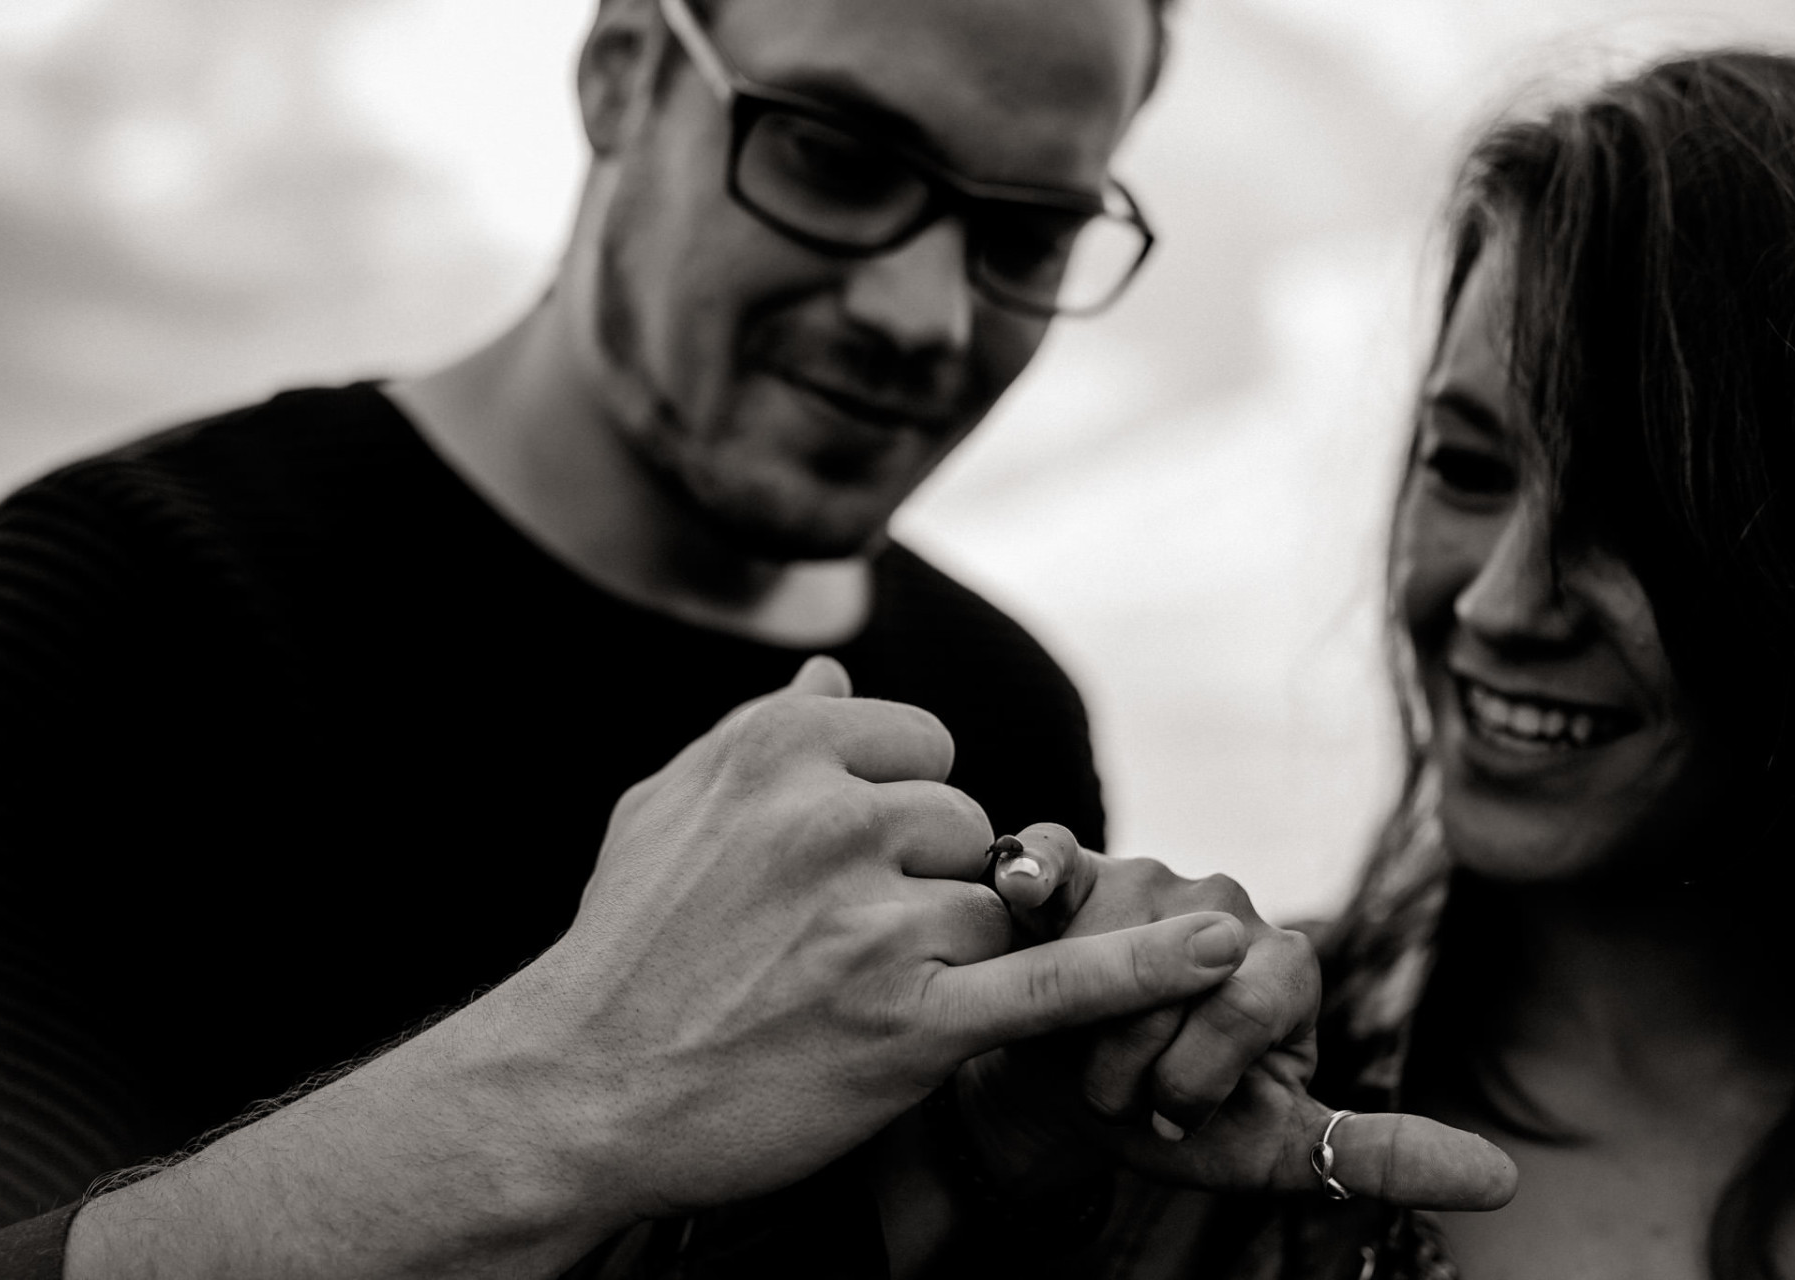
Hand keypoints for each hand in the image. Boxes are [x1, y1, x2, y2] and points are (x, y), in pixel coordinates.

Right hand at [526, 662, 1257, 1221]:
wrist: (575, 1091)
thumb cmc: (624, 947)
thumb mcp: (667, 806)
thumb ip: (762, 729)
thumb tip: (835, 671)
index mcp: (779, 747)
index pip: (922, 747)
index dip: (898, 811)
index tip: (852, 866)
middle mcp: (831, 819)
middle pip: (969, 827)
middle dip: (931, 884)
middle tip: (844, 947)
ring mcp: (874, 923)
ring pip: (999, 906)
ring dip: (957, 953)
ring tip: (857, 997)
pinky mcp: (910, 1025)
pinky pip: (1053, 982)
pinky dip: (1143, 969)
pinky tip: (1219, 950)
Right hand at [965, 824, 1515, 1210]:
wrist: (1072, 1099)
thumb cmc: (1177, 1122)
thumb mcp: (1276, 1151)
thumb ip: (1380, 1155)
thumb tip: (1504, 1182)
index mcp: (1288, 963)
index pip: (1254, 1003)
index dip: (1200, 1074)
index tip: (1172, 1118)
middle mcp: (1226, 904)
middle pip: (1174, 972)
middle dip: (1131, 1057)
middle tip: (1118, 1088)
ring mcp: (1147, 875)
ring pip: (1101, 941)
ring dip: (1067, 1015)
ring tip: (1073, 1045)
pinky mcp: (1072, 866)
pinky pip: (1054, 855)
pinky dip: (1033, 867)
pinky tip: (1022, 891)